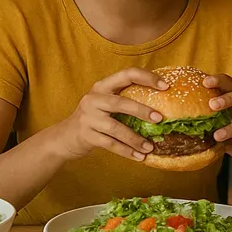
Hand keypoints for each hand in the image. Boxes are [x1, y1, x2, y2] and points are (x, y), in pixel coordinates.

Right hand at [52, 68, 166, 162]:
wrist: (65, 137)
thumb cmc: (95, 118)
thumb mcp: (106, 103)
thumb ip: (126, 99)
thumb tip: (163, 103)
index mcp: (102, 86)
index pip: (126, 74)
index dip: (147, 77)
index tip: (166, 86)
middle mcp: (93, 99)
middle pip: (120, 103)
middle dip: (141, 111)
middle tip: (160, 119)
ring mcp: (88, 117)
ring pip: (116, 128)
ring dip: (135, 138)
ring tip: (150, 147)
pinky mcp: (86, 135)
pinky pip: (110, 144)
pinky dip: (126, 151)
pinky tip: (139, 156)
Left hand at [203, 74, 231, 167]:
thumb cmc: (229, 135)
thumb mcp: (217, 125)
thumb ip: (204, 119)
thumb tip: (176, 121)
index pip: (226, 83)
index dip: (216, 79)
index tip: (203, 81)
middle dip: (221, 86)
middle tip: (206, 91)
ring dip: (227, 102)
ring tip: (212, 107)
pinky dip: (230, 129)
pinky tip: (218, 136)